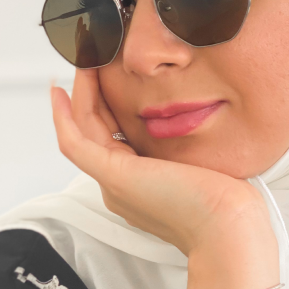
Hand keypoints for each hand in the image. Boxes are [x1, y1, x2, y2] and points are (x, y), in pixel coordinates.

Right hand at [51, 70, 274, 260]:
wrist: (227, 228)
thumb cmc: (226, 203)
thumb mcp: (202, 165)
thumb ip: (187, 148)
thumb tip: (191, 121)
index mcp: (138, 188)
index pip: (110, 140)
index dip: (103, 108)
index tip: (104, 80)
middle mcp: (119, 188)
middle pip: (91, 134)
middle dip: (87, 95)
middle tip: (88, 60)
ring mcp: (113, 184)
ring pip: (80, 133)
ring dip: (76, 96)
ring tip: (81, 62)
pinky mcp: (113, 176)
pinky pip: (74, 142)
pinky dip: (62, 116)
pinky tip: (60, 92)